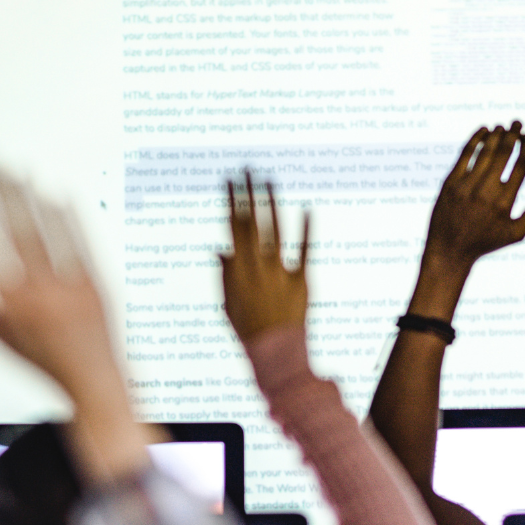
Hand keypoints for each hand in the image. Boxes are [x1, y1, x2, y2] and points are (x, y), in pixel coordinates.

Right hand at [0, 171, 116, 394]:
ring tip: (16, 167)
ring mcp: (66, 286)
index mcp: (7, 307)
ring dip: (28, 196)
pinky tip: (57, 192)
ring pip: (44, 232)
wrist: (92, 378)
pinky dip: (68, 216)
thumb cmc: (43, 359)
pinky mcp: (93, 282)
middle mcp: (35, 294)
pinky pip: (79, 242)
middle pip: (11, 232)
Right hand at [220, 171, 310, 341]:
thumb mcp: (228, 303)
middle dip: (248, 193)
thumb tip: (218, 249)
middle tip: (246, 169)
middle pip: (251, 223)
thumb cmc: (249, 331)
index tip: (228, 181)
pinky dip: (306, 230)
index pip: (231, 228)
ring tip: (270, 181)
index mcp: (236, 271)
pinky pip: (304, 251)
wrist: (276, 355)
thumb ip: (224, 274)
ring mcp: (279, 273)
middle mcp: (256, 268)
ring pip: (275, 231)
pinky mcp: (301, 281)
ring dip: (272, 204)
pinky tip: (307, 209)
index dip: (229, 202)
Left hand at [423, 123, 524, 273]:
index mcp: (505, 202)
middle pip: (503, 154)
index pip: (520, 166)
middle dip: (512, 135)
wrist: (449, 251)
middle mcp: (486, 192)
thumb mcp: (516, 233)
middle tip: (518, 122)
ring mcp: (466, 186)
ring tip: (502, 126)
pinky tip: (483, 130)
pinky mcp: (450, 183)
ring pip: (484, 152)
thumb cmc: (486, 242)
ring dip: (495, 135)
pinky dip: (475, 140)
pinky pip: (464, 155)